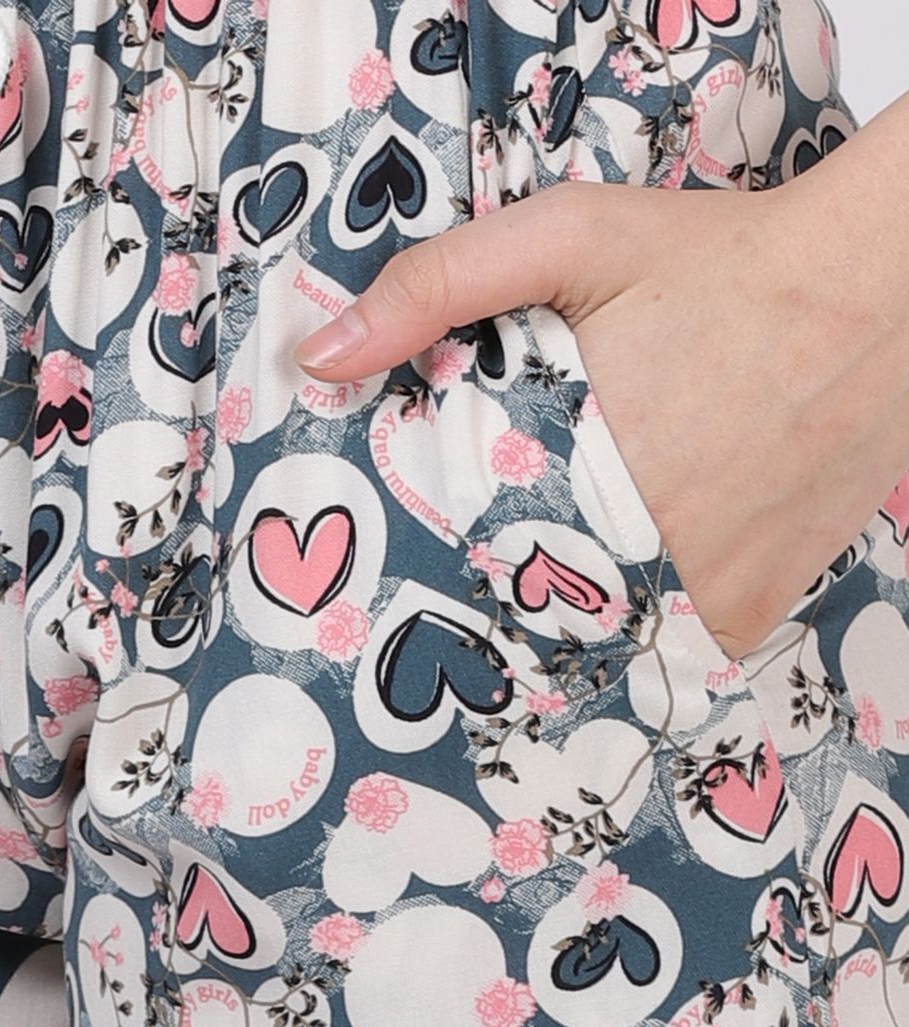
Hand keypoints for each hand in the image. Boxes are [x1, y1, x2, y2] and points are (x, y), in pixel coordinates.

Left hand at [291, 97, 908, 660]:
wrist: (879, 286)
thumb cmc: (717, 259)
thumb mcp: (566, 235)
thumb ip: (436, 286)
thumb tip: (318, 358)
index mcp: (572, 468)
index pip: (456, 563)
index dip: (419, 574)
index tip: (393, 582)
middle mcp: (643, 546)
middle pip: (523, 614)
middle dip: (484, 601)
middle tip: (464, 581)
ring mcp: (709, 587)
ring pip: (595, 644)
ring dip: (562, 623)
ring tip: (539, 584)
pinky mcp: (757, 603)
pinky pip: (670, 646)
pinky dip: (641, 626)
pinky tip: (623, 580)